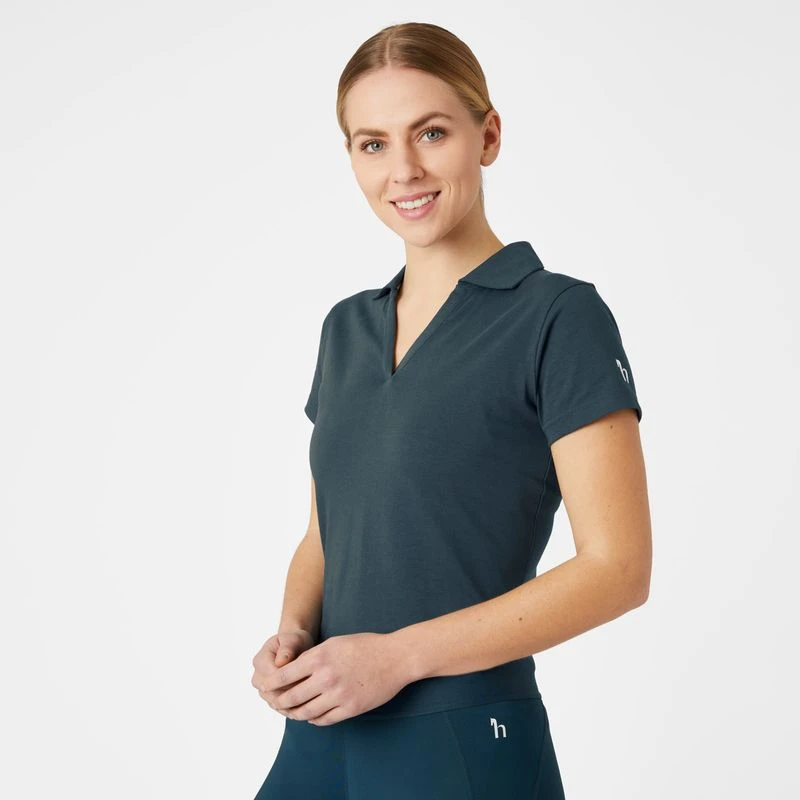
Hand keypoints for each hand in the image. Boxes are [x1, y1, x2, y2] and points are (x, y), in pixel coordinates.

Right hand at [252, 629, 315, 716]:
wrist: (294, 648)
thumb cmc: (294, 642)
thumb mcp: (292, 640)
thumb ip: (287, 649)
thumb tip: (280, 662)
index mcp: (260, 661)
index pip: (272, 677)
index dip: (290, 679)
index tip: (308, 677)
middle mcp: (258, 677)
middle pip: (272, 693)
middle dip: (291, 693)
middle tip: (312, 692)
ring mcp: (263, 690)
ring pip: (275, 703)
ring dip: (292, 704)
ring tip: (311, 700)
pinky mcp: (271, 698)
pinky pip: (279, 708)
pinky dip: (292, 709)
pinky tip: (307, 706)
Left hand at [260, 632, 409, 725]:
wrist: (395, 657)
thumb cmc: (366, 646)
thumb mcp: (335, 642)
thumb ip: (313, 656)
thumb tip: (292, 670)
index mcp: (319, 657)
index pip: (284, 675)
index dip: (270, 684)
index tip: (264, 688)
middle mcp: (326, 677)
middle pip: (291, 697)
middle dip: (279, 702)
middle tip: (275, 704)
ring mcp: (338, 694)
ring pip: (306, 712)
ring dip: (295, 714)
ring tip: (291, 712)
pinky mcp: (351, 708)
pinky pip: (324, 719)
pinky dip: (313, 719)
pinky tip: (311, 716)